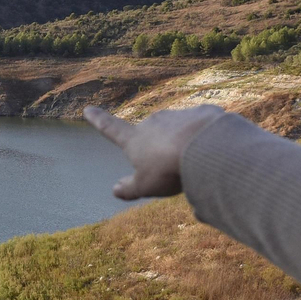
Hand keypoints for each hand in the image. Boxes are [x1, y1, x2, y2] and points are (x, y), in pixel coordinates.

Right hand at [84, 104, 224, 199]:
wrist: (206, 147)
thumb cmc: (168, 169)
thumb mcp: (145, 186)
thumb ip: (129, 188)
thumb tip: (115, 190)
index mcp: (135, 139)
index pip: (111, 128)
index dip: (98, 120)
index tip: (88, 110)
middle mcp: (153, 122)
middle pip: (151, 133)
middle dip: (158, 145)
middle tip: (171, 166)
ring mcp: (178, 115)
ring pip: (177, 129)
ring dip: (183, 141)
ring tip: (195, 161)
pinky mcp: (202, 113)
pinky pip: (201, 124)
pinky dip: (204, 135)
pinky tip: (212, 148)